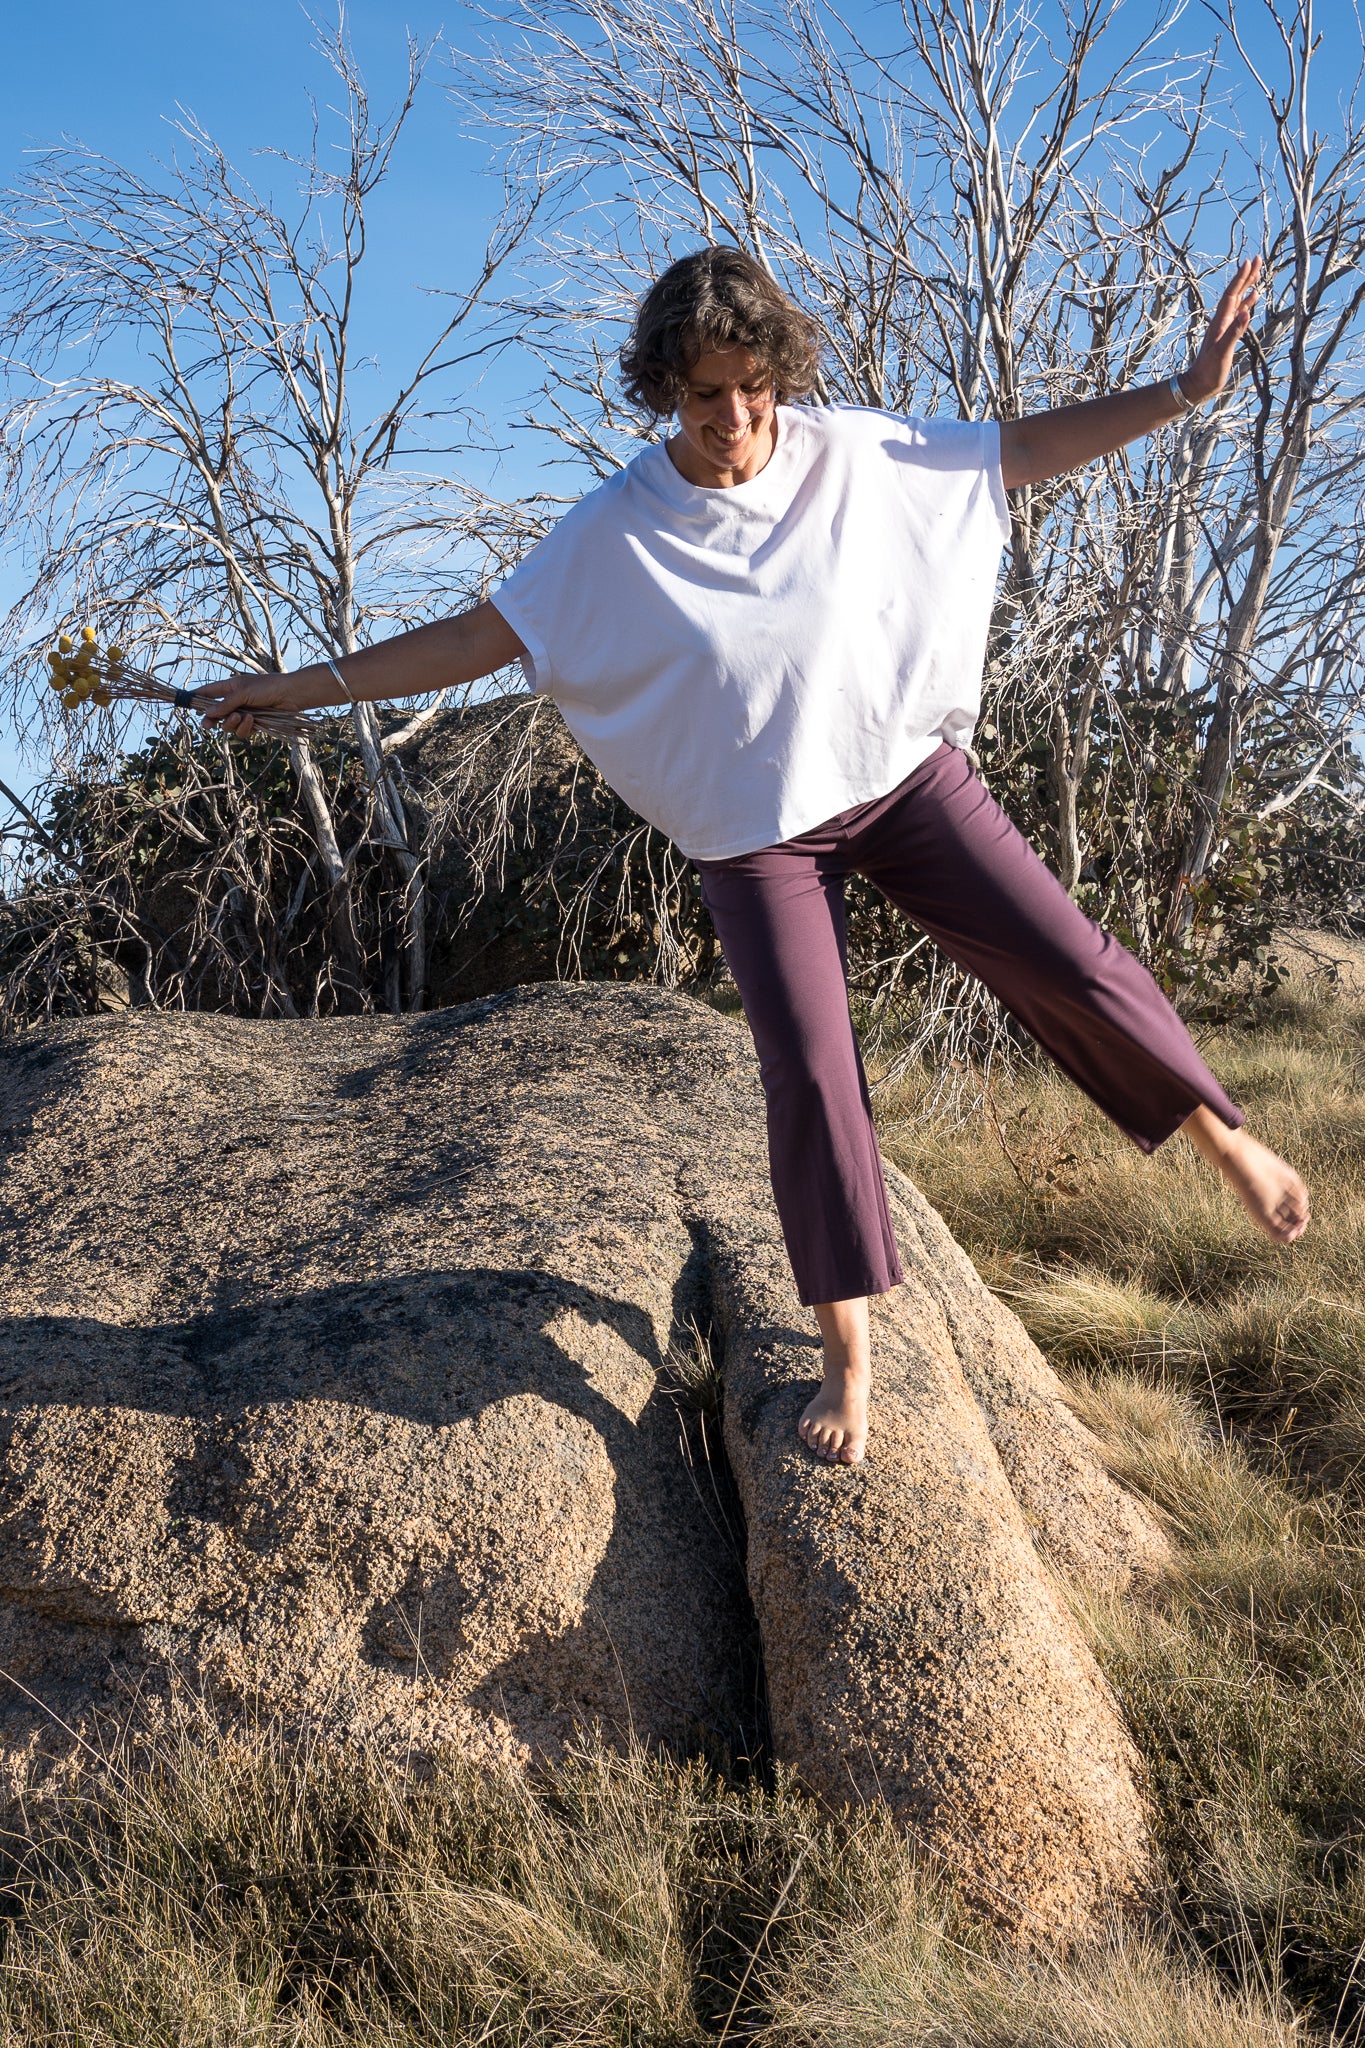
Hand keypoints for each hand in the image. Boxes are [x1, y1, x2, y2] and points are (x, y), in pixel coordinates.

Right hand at [195, 671, 301, 740]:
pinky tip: (252, 721)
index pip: (208, 692)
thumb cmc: (267, 687)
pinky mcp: (254, 725)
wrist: (291, 696)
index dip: (196, 698)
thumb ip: (225, 704)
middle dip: (210, 721)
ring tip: (241, 716)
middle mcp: (235, 701)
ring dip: (232, 723)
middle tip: (207, 726)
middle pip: (215, 714)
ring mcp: (244, 714)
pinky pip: (242, 732)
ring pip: (228, 726)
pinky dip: (245, 728)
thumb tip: (207, 714)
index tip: (184, 703)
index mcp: (230, 687)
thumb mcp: (243, 692)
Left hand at [1180, 255, 1260, 402]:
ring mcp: (1225, 326)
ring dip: (1247, 285)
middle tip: (1257, 259)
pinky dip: (1247, 303)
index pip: (1232, 295)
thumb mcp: (1222, 352)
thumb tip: (1245, 313)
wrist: (1199, 384)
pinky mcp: (1228, 334)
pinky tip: (1253, 298)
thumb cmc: (1209, 371)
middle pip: (1235, 293)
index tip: (1249, 262)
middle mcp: (1222, 321)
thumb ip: (1234, 333)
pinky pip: (1239, 313)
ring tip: (1257, 272)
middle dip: (1246, 275)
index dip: (1241, 279)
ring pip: (1238, 300)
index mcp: (1220, 322)